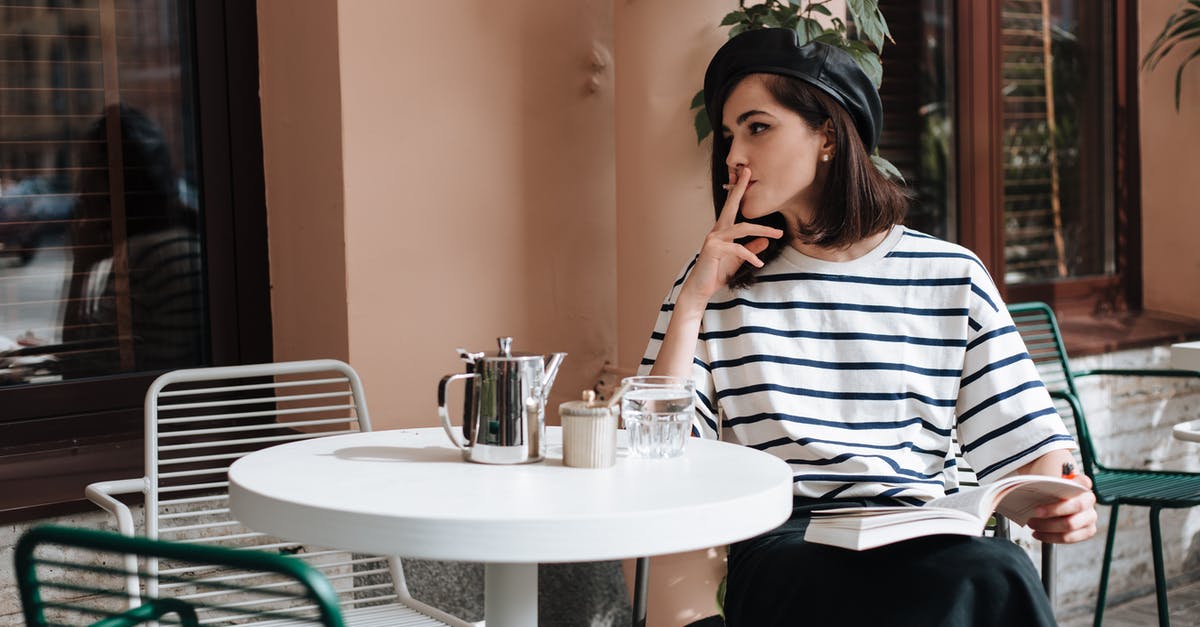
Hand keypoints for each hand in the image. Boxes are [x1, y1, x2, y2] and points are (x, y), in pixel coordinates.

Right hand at [679, 167, 783, 302]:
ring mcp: (713, 238)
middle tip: (749, 172)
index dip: (738, 191)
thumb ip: (750, 249)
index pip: (732, 208)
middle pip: (732, 206)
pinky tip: (759, 264)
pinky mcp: (714, 249)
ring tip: (778, 234)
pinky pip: (738, 249)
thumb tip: (765, 241)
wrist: (700, 289)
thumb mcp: (738, 260)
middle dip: (740, 188)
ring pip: (742, 228)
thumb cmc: (716, 274)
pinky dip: (751, 256)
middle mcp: (716, 231)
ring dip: (762, 230)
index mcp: (722, 231)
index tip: (745, 175)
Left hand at [1026, 473, 1097, 543]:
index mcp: (1083, 485)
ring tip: (1033, 525)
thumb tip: (1032, 484)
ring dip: (1048, 527)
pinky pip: (1070, 538)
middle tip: (1034, 513)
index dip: (1069, 485)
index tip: (1049, 488)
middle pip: (1076, 506)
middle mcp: (1089, 500)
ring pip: (1071, 525)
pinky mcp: (1088, 530)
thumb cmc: (1053, 493)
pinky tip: (1039, 534)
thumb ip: (1047, 482)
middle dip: (1052, 511)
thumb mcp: (1050, 483)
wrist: (1059, 504)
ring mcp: (1090, 516)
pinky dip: (1051, 537)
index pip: (1082, 482)